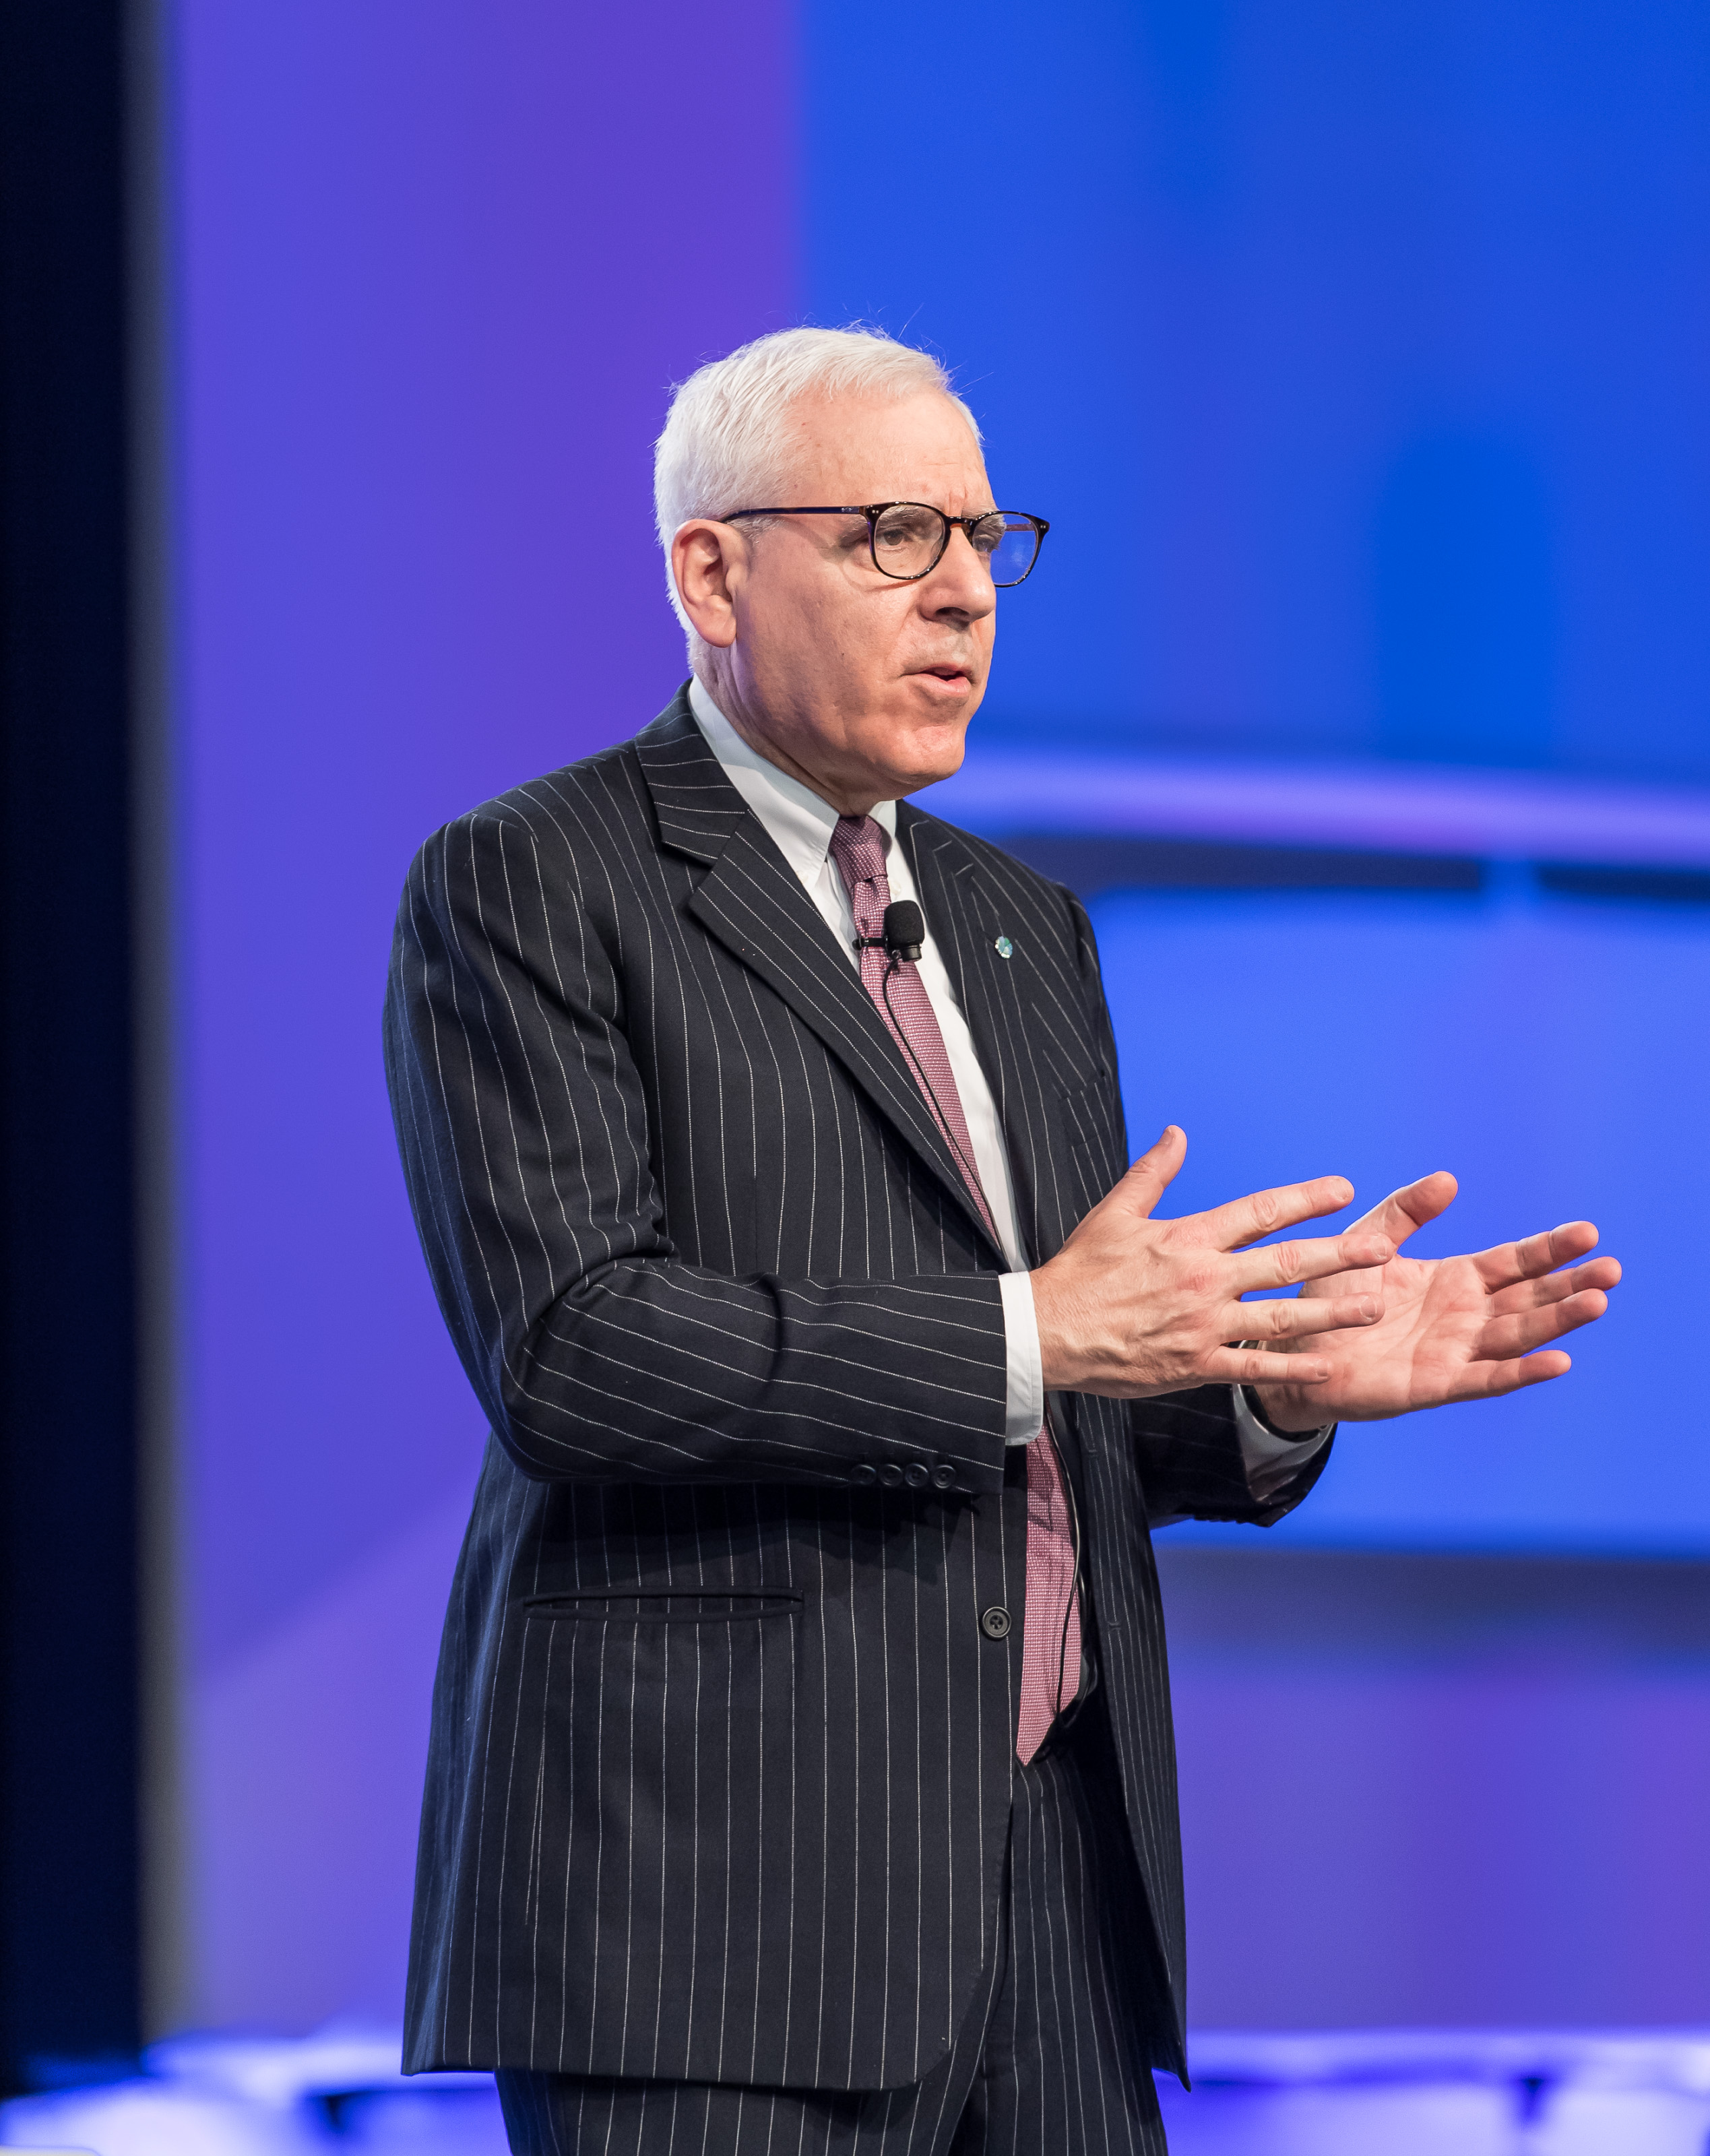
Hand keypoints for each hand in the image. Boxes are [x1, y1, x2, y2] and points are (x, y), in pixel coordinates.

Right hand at [1031, 1126, 1393, 1398]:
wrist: (1049, 1331)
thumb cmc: (1080, 1272)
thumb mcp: (1114, 1213)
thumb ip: (1152, 1173)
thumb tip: (1177, 1135)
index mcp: (1188, 1238)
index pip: (1258, 1211)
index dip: (1304, 1199)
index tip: (1342, 1190)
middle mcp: (1205, 1279)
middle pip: (1285, 1262)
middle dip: (1338, 1254)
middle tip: (1381, 1249)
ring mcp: (1204, 1324)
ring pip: (1281, 1317)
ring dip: (1330, 1312)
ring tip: (1371, 1306)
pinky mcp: (1196, 1364)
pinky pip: (1253, 1367)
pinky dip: (1291, 1370)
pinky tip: (1326, 1368)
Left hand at [1252, 1172, 1620, 1431]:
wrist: (1292, 1348)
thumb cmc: (1333, 1296)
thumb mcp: (1369, 1242)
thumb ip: (1405, 1212)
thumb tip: (1448, 1179)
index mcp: (1456, 1280)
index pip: (1514, 1262)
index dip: (1549, 1248)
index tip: (1588, 1231)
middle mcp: (1466, 1317)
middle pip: (1529, 1299)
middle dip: (1570, 1284)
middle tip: (1610, 1268)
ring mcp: (1456, 1352)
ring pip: (1518, 1336)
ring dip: (1557, 1322)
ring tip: (1596, 1303)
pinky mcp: (1437, 1385)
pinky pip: (1487, 1379)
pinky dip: (1522, 1372)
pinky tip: (1558, 1361)